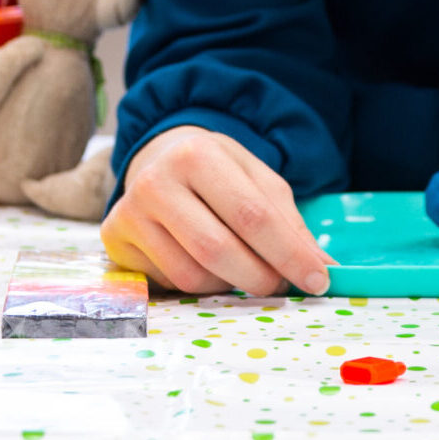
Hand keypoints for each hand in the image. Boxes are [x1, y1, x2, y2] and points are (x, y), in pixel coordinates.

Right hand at [102, 126, 334, 296]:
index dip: (289, 254)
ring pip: (192, 275)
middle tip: (281, 285)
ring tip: (243, 269)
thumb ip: (290, 224)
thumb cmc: (219, 173)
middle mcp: (156, 181)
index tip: (318, 280)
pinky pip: (170, 282)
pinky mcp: (116, 239)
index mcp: (198, 154)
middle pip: (218, 250)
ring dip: (230, 285)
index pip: (252, 216)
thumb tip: (322, 270)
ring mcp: (130, 212)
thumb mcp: (259, 182)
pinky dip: (201, 283)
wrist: (161, 157)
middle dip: (260, 277)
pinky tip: (206, 264)